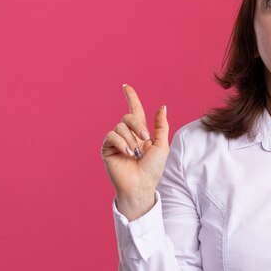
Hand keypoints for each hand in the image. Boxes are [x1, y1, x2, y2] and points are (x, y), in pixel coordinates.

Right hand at [101, 84, 168, 218]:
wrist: (141, 185)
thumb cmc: (153, 169)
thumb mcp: (162, 145)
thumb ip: (161, 126)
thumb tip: (162, 106)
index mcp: (141, 133)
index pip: (135, 111)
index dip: (131, 98)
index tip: (126, 86)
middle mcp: (127, 135)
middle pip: (128, 116)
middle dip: (138, 125)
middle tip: (145, 139)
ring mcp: (116, 141)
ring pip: (120, 126)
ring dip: (130, 139)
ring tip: (136, 153)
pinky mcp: (107, 148)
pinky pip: (111, 135)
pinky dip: (121, 143)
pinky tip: (127, 154)